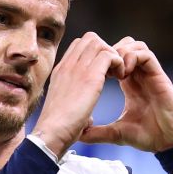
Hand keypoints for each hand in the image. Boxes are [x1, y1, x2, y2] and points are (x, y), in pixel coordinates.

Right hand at [32, 32, 125, 156]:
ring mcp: (77, 69)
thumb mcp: (65, 113)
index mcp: (60, 72)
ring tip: (118, 76)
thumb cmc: (58, 131)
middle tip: (112, 72)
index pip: (79, 46)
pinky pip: (109, 55)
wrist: (51, 134)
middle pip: (90, 38)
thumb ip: (76, 110)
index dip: (94, 54)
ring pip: (100, 43)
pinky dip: (119, 63)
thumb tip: (86, 119)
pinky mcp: (90, 76)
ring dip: (113, 56)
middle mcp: (67, 66)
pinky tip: (121, 79)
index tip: (103, 74)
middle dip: (106, 51)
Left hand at [78, 37, 172, 151]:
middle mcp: (139, 76)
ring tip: (113, 72)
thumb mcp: (117, 134)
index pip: (114, 60)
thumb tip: (80, 136)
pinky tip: (123, 74)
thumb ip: (99, 133)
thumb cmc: (150, 137)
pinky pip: (145, 54)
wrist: (172, 143)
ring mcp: (149, 74)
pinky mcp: (159, 76)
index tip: (92, 74)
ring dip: (120, 53)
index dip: (102, 61)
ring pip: (134, 45)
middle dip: (110, 52)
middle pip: (124, 46)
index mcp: (129, 85)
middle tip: (102, 69)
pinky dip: (132, 57)